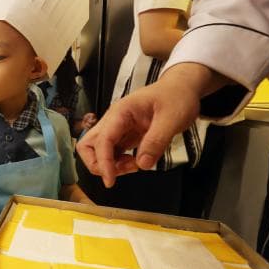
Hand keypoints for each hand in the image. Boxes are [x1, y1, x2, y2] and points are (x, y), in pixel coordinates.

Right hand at [76, 76, 199, 187]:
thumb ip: (156, 141)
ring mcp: (117, 128)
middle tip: (124, 170)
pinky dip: (118, 163)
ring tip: (134, 166)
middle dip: (99, 163)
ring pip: (97, 150)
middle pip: (87, 145)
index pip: (102, 140)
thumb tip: (142, 164)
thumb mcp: (172, 118)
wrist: (182, 88)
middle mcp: (113, 120)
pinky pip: (111, 152)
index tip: (110, 181)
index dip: (103, 162)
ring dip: (109, 164)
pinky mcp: (124, 135)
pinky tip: (136, 162)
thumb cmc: (176, 97)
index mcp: (121, 113)